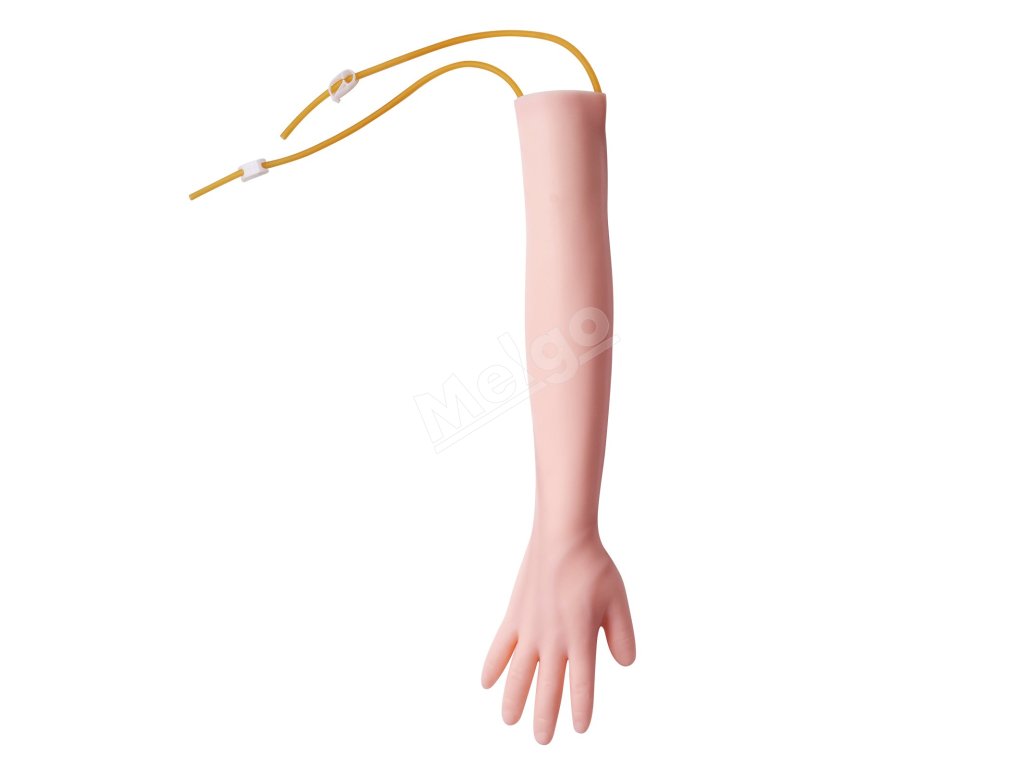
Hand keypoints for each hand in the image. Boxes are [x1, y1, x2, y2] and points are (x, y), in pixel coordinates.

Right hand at [481, 528, 635, 742]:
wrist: (563, 537)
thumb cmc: (594, 568)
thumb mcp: (618, 602)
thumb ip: (623, 636)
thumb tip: (623, 664)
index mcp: (581, 639)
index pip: (581, 686)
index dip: (580, 709)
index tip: (579, 728)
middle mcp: (553, 640)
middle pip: (547, 688)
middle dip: (545, 717)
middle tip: (542, 740)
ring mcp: (529, 629)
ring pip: (518, 674)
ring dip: (513, 699)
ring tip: (509, 720)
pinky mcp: (514, 616)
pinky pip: (500, 648)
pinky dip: (492, 666)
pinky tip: (487, 683)